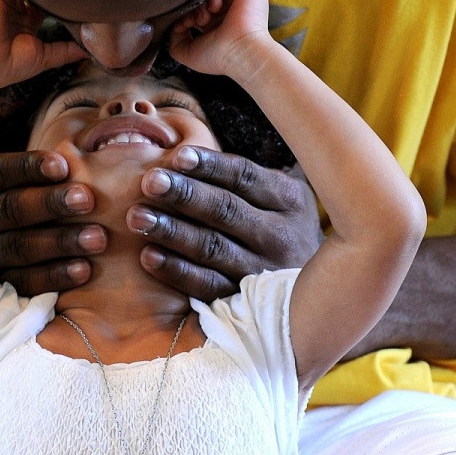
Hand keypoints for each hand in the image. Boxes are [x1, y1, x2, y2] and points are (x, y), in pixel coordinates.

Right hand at [0, 150, 108, 295]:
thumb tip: (26, 82)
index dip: (26, 168)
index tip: (63, 164)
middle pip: (6, 212)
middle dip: (50, 205)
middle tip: (90, 199)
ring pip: (16, 251)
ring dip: (60, 244)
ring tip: (98, 238)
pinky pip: (19, 285)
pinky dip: (53, 279)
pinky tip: (83, 270)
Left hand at [126, 147, 323, 300]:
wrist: (318, 288)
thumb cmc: (279, 227)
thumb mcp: (279, 196)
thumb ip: (243, 178)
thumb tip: (180, 154)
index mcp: (289, 199)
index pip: (245, 177)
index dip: (210, 166)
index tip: (177, 156)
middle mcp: (280, 235)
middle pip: (226, 210)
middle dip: (184, 195)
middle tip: (148, 182)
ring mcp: (263, 271)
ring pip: (212, 248)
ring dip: (171, 231)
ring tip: (137, 217)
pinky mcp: (244, 300)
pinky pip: (206, 285)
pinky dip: (176, 271)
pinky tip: (148, 256)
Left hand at [169, 0, 271, 77]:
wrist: (240, 53)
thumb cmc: (217, 57)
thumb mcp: (187, 52)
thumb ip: (175, 38)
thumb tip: (174, 24)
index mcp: (215, 22)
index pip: (195, 6)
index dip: (184, 13)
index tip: (181, 26)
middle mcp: (227, 8)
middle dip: (192, 6)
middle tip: (192, 21)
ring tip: (204, 18)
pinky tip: (214, 8)